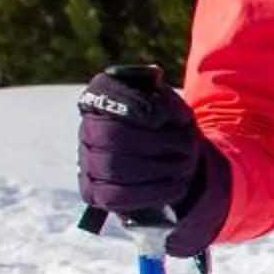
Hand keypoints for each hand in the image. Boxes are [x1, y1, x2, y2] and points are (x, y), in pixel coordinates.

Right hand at [77, 69, 229, 251]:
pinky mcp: (94, 193)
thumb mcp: (170, 101)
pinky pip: (117, 197)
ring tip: (186, 163)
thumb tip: (152, 76)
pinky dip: (153, 190)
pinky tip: (176, 183)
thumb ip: (157, 87)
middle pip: (112, 135)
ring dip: (160, 166)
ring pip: (115, 167)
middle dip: (156, 141)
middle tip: (187, 144)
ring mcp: (86, 162)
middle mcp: (87, 129)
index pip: (103, 94)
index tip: (163, 116)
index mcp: (100, 98)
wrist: (174, 159)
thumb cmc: (171, 125)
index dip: (135, 106)